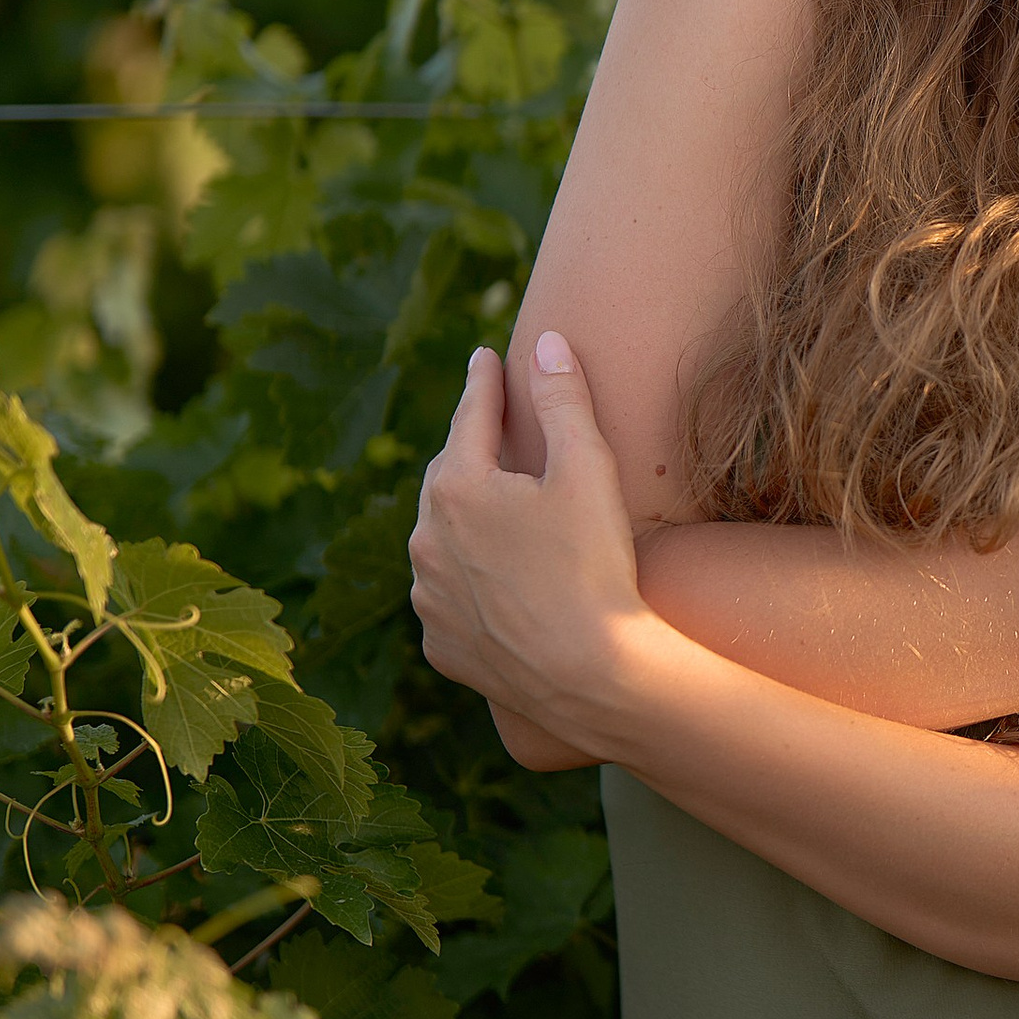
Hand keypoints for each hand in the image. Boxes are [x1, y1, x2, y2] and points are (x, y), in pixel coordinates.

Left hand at [409, 334, 649, 759]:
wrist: (589, 676)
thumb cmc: (592, 566)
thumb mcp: (587, 470)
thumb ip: (563, 400)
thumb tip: (546, 342)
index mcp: (456, 488)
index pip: (470, 418)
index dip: (484, 384)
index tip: (485, 359)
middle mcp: (426, 540)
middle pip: (448, 478)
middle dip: (468, 450)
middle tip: (488, 431)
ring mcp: (429, 598)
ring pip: (441, 541)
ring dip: (462, 520)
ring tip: (490, 512)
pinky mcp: (443, 644)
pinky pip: (450, 598)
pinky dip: (466, 580)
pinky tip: (491, 582)